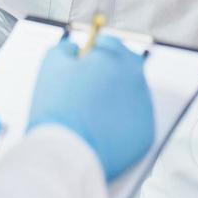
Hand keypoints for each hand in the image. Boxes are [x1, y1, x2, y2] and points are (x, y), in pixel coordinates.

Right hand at [27, 36, 154, 180]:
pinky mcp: (146, 133)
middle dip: (107, 75)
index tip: (83, 66)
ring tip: (91, 114)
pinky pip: (134, 121)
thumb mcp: (51, 64)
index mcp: (115, 56)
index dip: (91, 54)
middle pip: (124, 67)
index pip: (108, 43)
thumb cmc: (58, 108)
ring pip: (130, 94)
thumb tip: (76, 49)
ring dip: (116, 99)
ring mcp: (144, 106)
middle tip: (86, 92)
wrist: (66, 154)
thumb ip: (66, 48)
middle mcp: (136, 77)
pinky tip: (101, 129)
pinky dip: (121, 123)